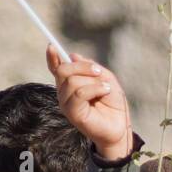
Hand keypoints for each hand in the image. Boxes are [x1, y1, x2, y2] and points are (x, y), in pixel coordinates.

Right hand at [46, 45, 133, 160]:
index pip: (56, 69)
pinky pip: (79, 93)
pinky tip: (104, 91)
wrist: (120, 126)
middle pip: (63, 70)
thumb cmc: (113, 103)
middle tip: (98, 72)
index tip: (51, 46)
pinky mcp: (72, 113)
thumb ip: (90, 67)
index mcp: (70, 84)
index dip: (52, 57)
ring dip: (92, 80)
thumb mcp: (105, 79)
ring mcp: (66, 103)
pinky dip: (94, 89)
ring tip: (105, 88)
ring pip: (72, 81)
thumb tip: (73, 56)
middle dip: (82, 67)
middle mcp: (64, 93)